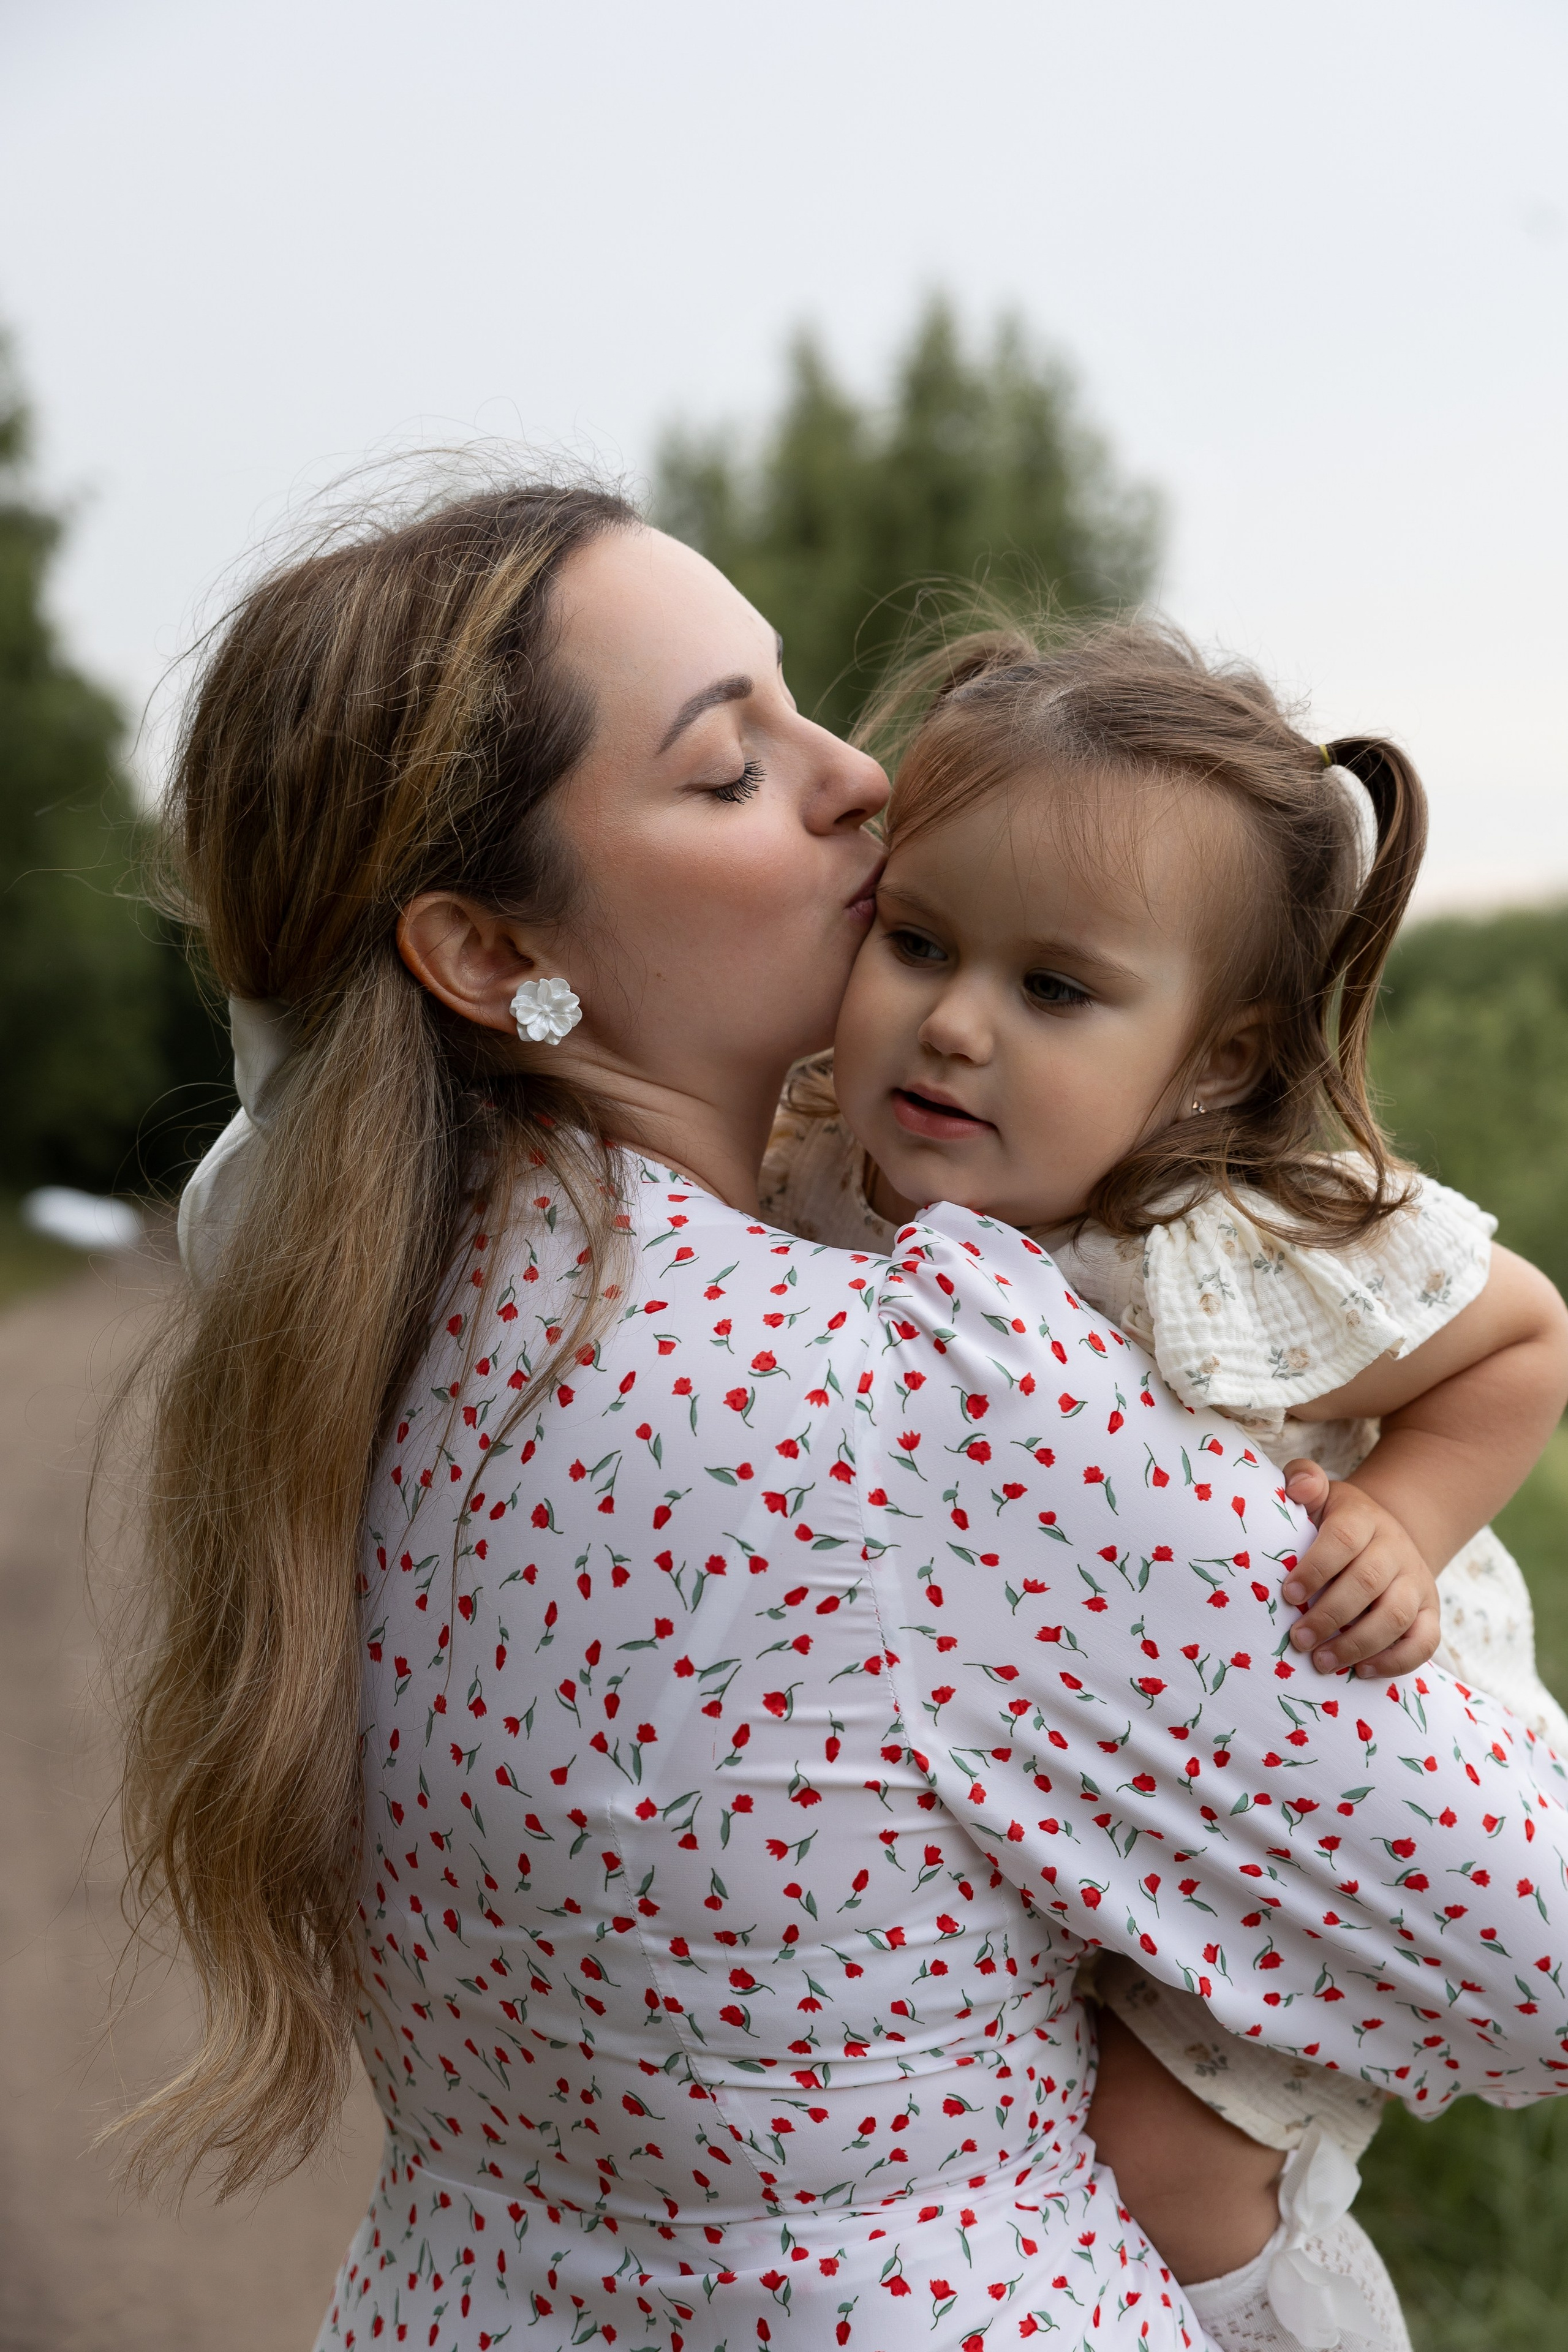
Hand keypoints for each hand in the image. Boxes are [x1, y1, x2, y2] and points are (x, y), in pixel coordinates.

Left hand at [1278, 1459, 1441, 1676]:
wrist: (1386, 1536)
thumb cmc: (1336, 1522)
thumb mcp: (1321, 1497)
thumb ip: (1304, 1482)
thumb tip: (1298, 1485)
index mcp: (1363, 1518)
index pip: (1343, 1539)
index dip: (1316, 1568)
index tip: (1288, 1595)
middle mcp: (1395, 1549)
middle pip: (1367, 1582)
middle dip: (1329, 1615)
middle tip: (1297, 1639)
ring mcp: (1416, 1582)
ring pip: (1395, 1616)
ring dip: (1357, 1644)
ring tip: (1321, 1661)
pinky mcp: (1430, 1612)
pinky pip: (1424, 1642)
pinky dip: (1395, 1661)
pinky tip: (1361, 1672)